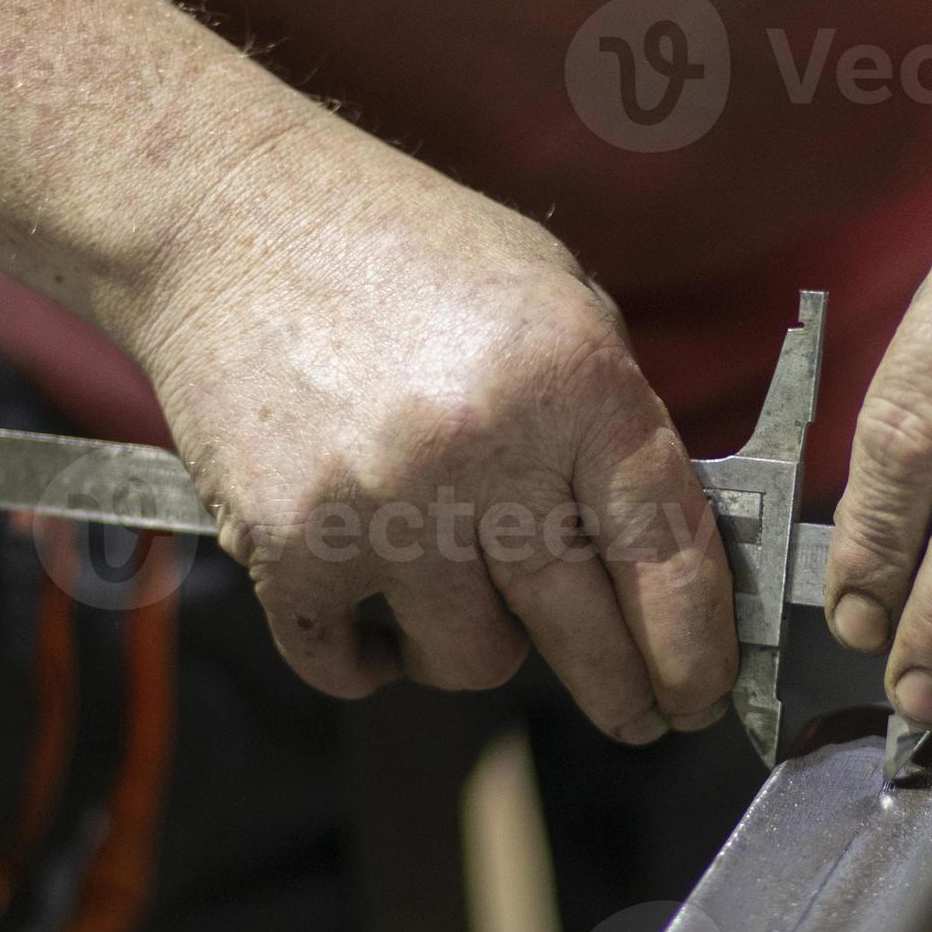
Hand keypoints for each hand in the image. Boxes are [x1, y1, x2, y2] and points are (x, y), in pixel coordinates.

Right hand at [121, 137, 735, 743]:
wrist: (231, 217)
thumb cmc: (408, 253)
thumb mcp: (557, 301)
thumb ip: (611, 423)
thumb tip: (664, 560)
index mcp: (573, 382)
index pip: (665, 551)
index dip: (695, 645)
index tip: (701, 693)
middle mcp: (484, 449)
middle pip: (581, 629)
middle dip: (622, 692)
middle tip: (634, 713)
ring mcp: (381, 504)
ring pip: (474, 660)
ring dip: (479, 648)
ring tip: (466, 597)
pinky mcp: (287, 544)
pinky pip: (352, 665)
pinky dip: (371, 661)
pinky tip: (379, 623)